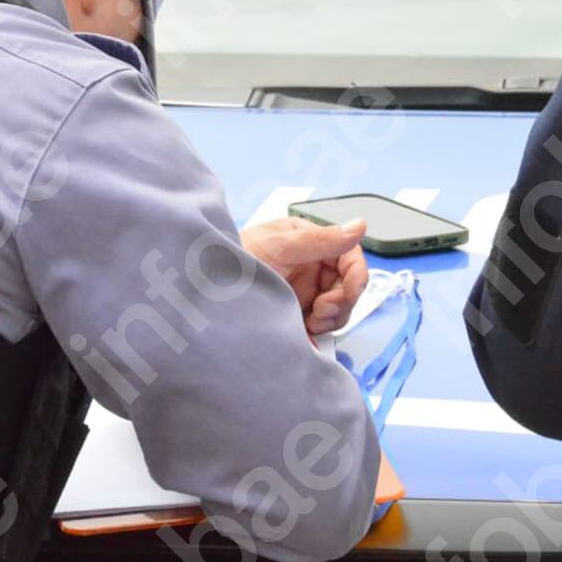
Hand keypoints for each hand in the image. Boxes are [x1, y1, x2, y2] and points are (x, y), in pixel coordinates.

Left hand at [241, 217, 370, 334]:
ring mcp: (304, 293)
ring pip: (338, 310)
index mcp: (310, 243)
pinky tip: (303, 334)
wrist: (202, 291)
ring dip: (330, 320)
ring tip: (309, 323)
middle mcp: (311, 267)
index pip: (350, 257)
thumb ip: (321, 239)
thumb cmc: (233, 256)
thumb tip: (360, 226)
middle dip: (340, 303)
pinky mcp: (295, 316)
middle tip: (319, 312)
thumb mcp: (279, 246)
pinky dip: (317, 335)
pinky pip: (319, 329)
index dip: (355, 276)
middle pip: (348, 288)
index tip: (346, 293)